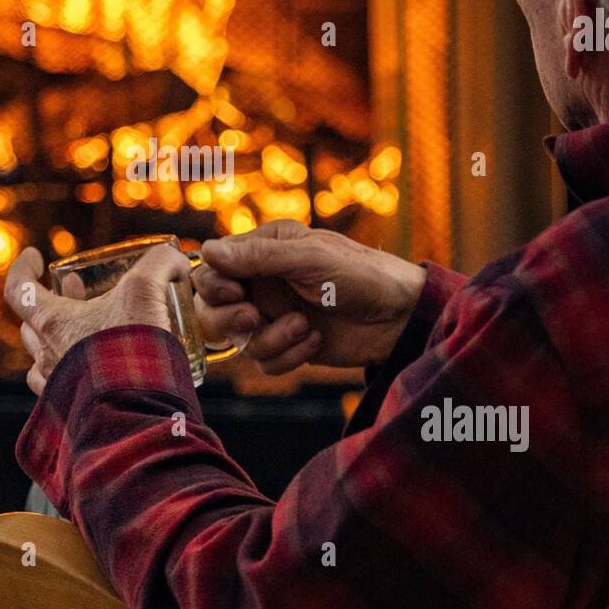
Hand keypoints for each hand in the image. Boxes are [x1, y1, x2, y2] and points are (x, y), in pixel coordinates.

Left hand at [4, 243, 190, 395]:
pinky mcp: (75, 413)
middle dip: (52, 301)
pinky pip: (63, 390)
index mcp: (52, 324)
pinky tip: (96, 370)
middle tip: (74, 288)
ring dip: (60, 339)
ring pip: (45, 359)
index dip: (22, 268)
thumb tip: (176, 260)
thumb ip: (160, 265)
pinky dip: (74, 373)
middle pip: (31, 324)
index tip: (33, 256)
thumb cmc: (131, 348)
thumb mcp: (146, 290)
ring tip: (85, 330)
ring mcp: (58, 388)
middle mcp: (47, 357)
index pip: (18, 289)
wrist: (138, 413)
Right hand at [192, 220, 426, 374]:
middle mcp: (263, 281)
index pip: (212, 267)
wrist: (401, 319)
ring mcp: (274, 314)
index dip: (213, 283)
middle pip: (212, 306)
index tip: (234, 291)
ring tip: (303, 327)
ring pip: (237, 339)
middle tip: (253, 315)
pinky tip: (316, 342)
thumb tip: (206, 250)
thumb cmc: (363, 275)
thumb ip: (258, 257)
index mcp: (265, 248)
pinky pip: (264, 360)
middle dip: (227, 317)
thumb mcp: (311, 259)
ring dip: (269, 338)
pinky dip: (287, 355)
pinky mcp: (288, 344)